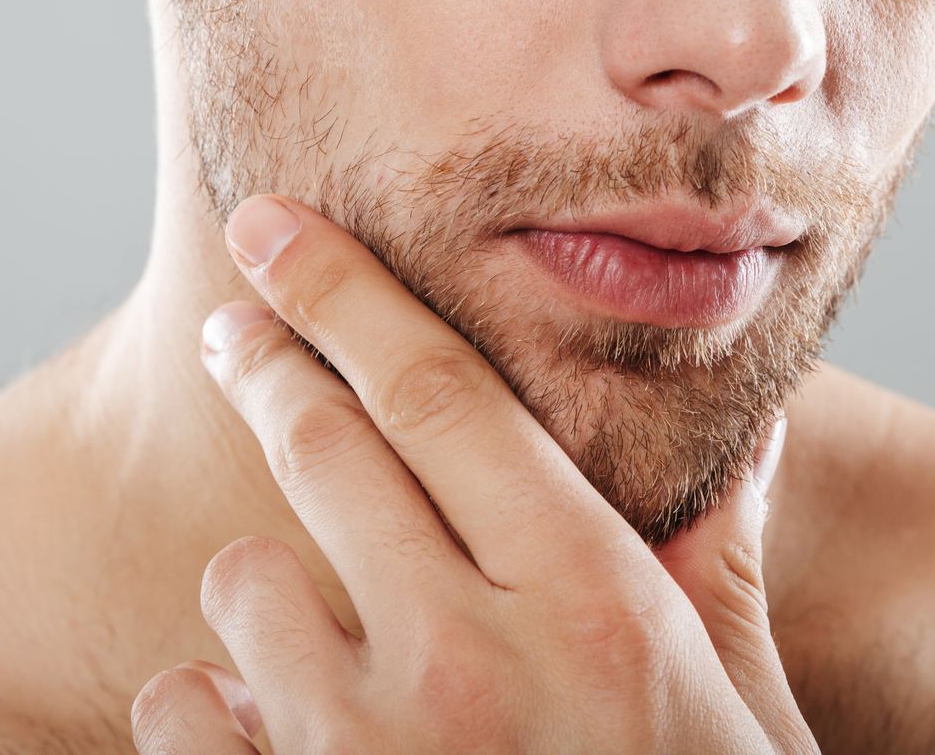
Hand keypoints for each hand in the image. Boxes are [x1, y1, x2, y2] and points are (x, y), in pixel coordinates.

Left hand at [129, 193, 814, 754]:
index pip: (444, 396)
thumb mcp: (743, 714)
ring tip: (317, 628)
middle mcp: (471, 663)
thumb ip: (722, 563)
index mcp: (598, 605)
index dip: (348, 293)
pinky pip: (185, 719)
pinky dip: (214, 713)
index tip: (277, 230)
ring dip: (264, 588)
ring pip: (241, 585)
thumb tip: (749, 423)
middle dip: (270, 368)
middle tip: (238, 331)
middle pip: (326, 451)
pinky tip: (275, 736)